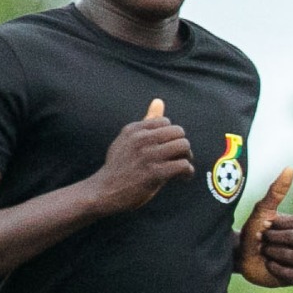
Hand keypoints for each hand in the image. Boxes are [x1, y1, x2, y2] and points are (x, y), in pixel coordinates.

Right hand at [95, 98, 194, 212]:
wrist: (104, 191)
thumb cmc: (119, 166)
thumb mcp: (127, 139)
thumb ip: (146, 121)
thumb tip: (159, 101)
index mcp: (134, 129)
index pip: (166, 122)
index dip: (171, 136)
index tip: (169, 149)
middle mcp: (141, 139)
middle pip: (179, 132)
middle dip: (183, 146)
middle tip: (180, 158)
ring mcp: (148, 155)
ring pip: (184, 146)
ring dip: (188, 158)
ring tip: (182, 168)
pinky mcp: (155, 173)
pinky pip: (183, 165)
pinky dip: (187, 172)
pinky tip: (182, 178)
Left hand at [236, 168, 292, 285]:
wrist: (241, 255)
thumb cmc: (253, 231)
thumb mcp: (262, 210)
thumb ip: (277, 191)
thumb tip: (289, 168)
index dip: (281, 225)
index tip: (266, 225)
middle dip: (276, 240)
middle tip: (264, 241)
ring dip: (276, 254)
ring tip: (266, 252)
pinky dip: (277, 269)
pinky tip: (269, 265)